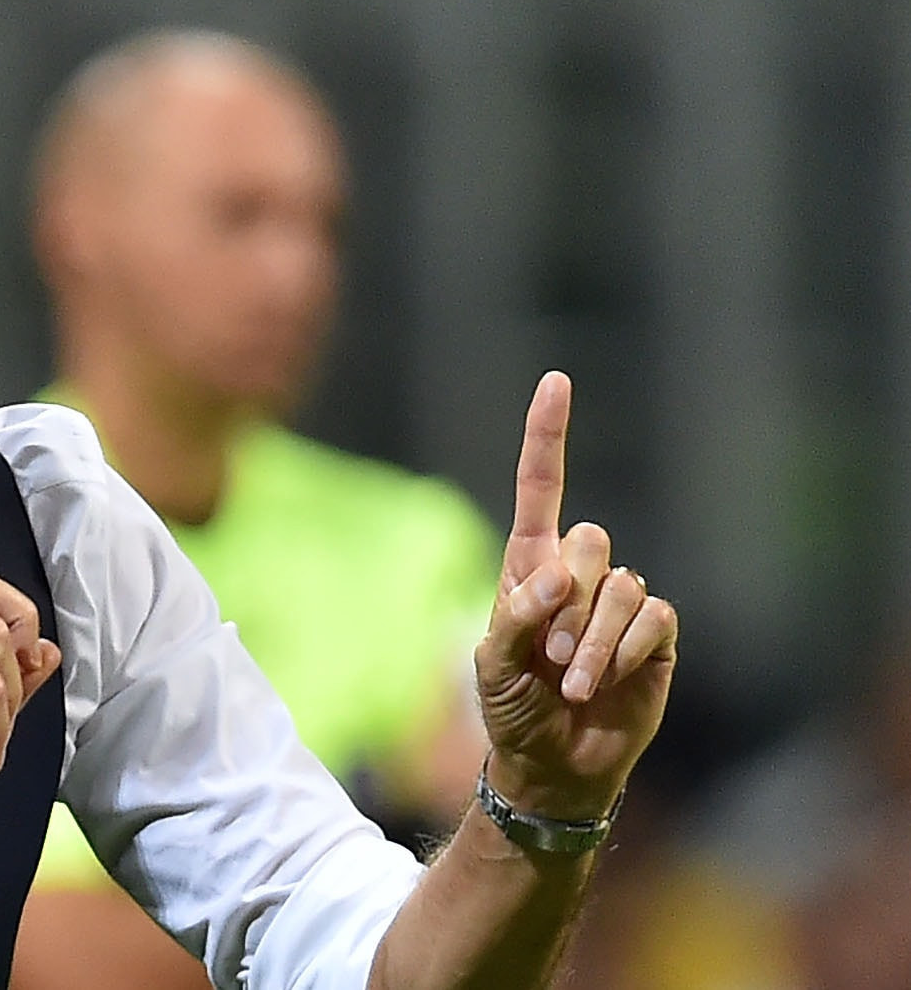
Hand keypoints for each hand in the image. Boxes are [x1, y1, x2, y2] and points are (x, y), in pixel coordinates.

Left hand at [474, 372, 678, 819]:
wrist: (552, 763)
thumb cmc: (511, 707)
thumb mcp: (490, 662)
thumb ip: (515, 615)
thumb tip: (556, 575)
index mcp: (530, 565)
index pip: (541, 487)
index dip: (547, 435)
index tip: (555, 382)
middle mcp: (579, 573)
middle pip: (589, 540)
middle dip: (565, 601)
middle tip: (547, 656)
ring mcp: (620, 603)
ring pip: (620, 585)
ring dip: (590, 641)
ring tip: (570, 681)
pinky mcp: (655, 635)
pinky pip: (652, 618)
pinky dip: (622, 653)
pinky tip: (603, 684)